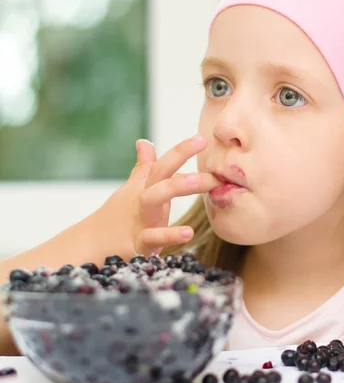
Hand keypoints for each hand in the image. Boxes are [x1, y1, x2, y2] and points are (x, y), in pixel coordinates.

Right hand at [92, 134, 221, 256]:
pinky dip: (169, 236)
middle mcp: (143, 199)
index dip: (182, 150)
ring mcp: (139, 219)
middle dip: (183, 164)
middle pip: (160, 176)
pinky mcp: (137, 243)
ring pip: (153, 198)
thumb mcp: (133, 189)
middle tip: (212, 167)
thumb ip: (144, 167)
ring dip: (176, 187)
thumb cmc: (119, 215)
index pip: (164, 165)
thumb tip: (144, 142)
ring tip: (199, 181)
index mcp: (146, 187)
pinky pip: (153, 238)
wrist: (93, 245)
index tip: (202, 138)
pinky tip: (188, 233)